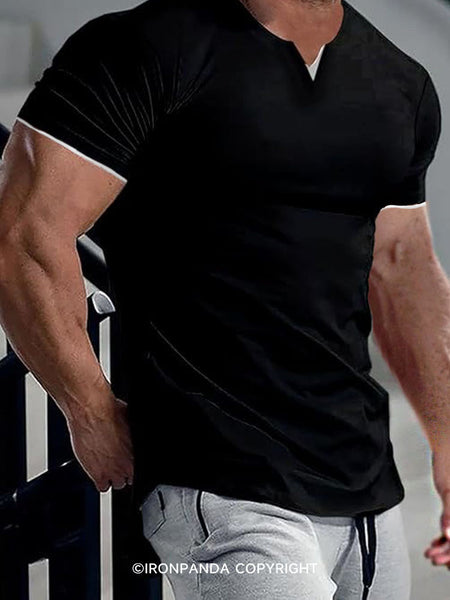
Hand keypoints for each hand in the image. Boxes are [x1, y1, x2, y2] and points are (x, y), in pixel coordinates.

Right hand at [66, 395, 133, 491]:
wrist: (91, 414)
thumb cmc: (109, 414)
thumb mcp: (130, 422)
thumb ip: (132, 437)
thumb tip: (133, 437)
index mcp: (136, 452)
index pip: (139, 469)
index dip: (132, 465)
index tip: (127, 461)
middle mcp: (125, 465)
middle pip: (129, 478)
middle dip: (123, 471)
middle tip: (115, 462)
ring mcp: (112, 471)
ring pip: (117, 484)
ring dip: (112, 477)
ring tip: (107, 466)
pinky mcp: (97, 474)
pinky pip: (102, 487)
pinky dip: (101, 481)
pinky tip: (99, 472)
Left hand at [424, 451, 449, 567]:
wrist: (447, 448)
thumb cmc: (449, 466)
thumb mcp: (449, 492)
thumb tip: (448, 535)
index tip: (440, 560)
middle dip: (448, 552)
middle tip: (432, 557)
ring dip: (446, 546)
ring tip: (431, 552)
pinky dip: (446, 537)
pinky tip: (435, 542)